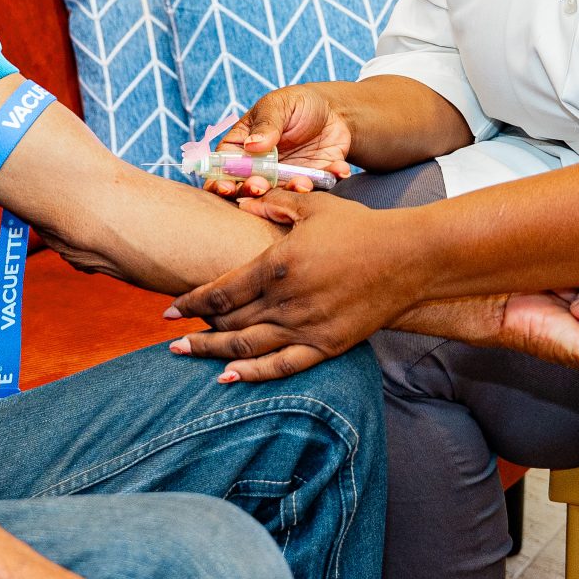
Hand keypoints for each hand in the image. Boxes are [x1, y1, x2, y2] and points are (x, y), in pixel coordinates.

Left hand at [167, 203, 424, 381]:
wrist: (408, 258)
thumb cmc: (360, 228)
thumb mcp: (313, 207)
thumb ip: (274, 204)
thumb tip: (243, 201)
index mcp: (276, 265)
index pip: (220, 291)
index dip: (190, 302)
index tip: (169, 310)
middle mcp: (285, 300)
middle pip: (227, 322)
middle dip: (194, 330)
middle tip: (170, 336)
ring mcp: (306, 326)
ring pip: (247, 347)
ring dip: (211, 353)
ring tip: (185, 356)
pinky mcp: (328, 345)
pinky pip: (282, 366)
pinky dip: (252, 374)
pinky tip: (229, 377)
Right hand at [206, 85, 355, 197]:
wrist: (333, 110)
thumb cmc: (297, 103)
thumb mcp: (278, 105)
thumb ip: (266, 124)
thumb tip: (252, 144)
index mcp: (243, 147)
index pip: (224, 168)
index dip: (220, 181)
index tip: (226, 187)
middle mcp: (262, 168)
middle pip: (248, 188)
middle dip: (252, 191)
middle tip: (260, 186)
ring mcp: (286, 178)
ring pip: (282, 195)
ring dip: (290, 192)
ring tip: (303, 182)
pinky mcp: (312, 181)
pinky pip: (318, 189)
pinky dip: (328, 182)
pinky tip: (339, 169)